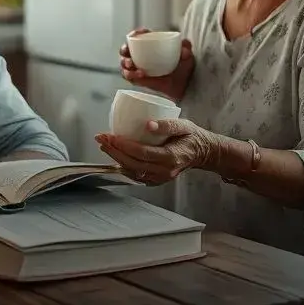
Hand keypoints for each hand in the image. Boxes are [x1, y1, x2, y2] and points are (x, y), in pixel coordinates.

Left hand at [94, 118, 219, 185]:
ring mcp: (160, 178)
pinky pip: (136, 176)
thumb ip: (167, 124)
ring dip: (115, 158)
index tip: (111, 136)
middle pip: (133, 164)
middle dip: (114, 151)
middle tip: (101, 138)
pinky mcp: (156, 180)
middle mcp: (164, 171)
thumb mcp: (184, 125)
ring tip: (104, 145)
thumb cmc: (192, 136)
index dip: (124, 145)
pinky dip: (123, 166)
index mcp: (171, 158)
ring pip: (132, 172)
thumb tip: (148, 124)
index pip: (142, 153)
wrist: (202, 152)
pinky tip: (115, 156)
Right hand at [120, 28, 194, 102]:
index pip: (138, 36)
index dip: (135, 33)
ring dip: (125, 63)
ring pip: (124, 64)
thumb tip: (184, 49)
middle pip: (125, 49)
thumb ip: (187, 49)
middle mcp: (140, 55)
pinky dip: (131, 75)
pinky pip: (128, 77)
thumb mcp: (187, 56)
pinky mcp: (137, 79)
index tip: (138, 34)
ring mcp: (137, 67)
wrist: (183, 86)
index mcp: (149, 45)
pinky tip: (140, 75)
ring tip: (132, 65)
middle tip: (128, 52)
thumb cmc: (183, 67)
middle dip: (124, 49)